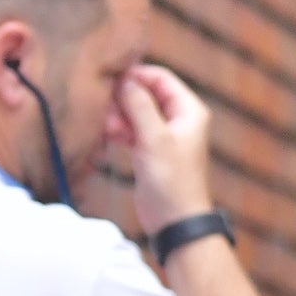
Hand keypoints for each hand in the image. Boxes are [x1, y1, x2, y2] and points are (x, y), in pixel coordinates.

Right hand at [115, 64, 216, 232]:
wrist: (175, 219)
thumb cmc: (172, 180)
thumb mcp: (154, 138)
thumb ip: (139, 105)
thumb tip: (124, 79)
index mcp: (189, 110)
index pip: (160, 78)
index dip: (136, 75)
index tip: (110, 79)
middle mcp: (179, 119)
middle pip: (145, 93)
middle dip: (124, 98)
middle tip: (105, 108)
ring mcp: (163, 134)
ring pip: (135, 111)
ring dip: (119, 115)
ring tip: (108, 127)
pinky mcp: (150, 149)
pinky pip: (131, 129)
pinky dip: (119, 129)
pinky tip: (107, 135)